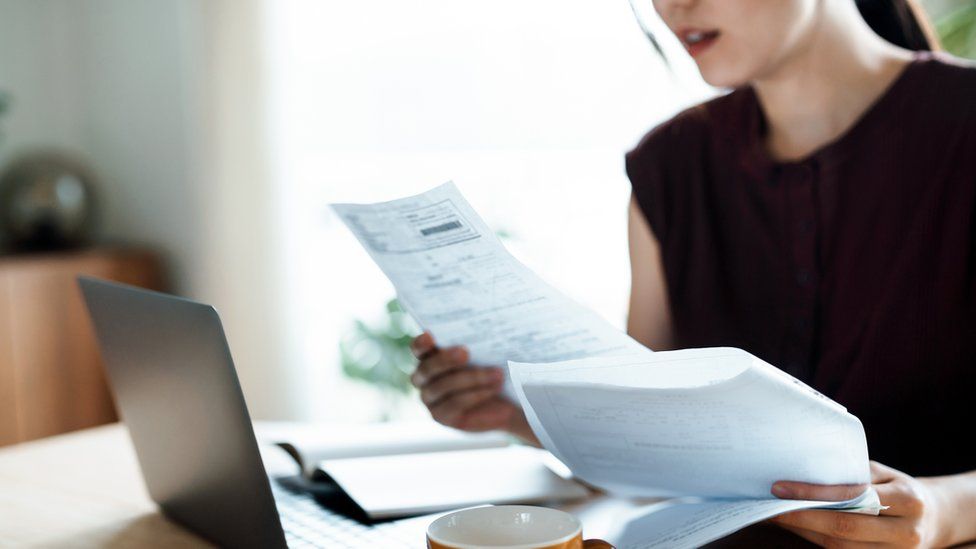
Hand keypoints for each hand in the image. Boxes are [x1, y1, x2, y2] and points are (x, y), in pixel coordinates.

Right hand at [409, 332, 536, 442]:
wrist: (507, 401)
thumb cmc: (493, 367)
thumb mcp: (487, 352)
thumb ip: (477, 341)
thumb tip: (485, 327)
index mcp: (429, 356)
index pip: (418, 348)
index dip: (421, 343)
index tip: (431, 335)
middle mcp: (424, 378)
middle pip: (428, 368)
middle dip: (446, 359)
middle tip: (465, 352)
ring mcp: (430, 400)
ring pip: (443, 387)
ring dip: (472, 378)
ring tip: (497, 373)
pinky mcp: (441, 416)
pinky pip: (455, 404)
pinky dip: (476, 394)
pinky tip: (494, 387)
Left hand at [769, 461, 947, 546]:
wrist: (931, 518)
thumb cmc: (896, 487)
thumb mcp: (882, 473)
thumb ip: (851, 474)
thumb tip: (802, 471)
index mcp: (908, 500)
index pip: (854, 497)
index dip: (815, 494)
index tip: (780, 488)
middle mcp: (906, 532)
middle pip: (844, 528)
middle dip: (802, 517)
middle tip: (768, 507)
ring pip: (840, 547)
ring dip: (804, 532)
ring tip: (775, 517)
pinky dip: (815, 541)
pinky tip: (796, 528)